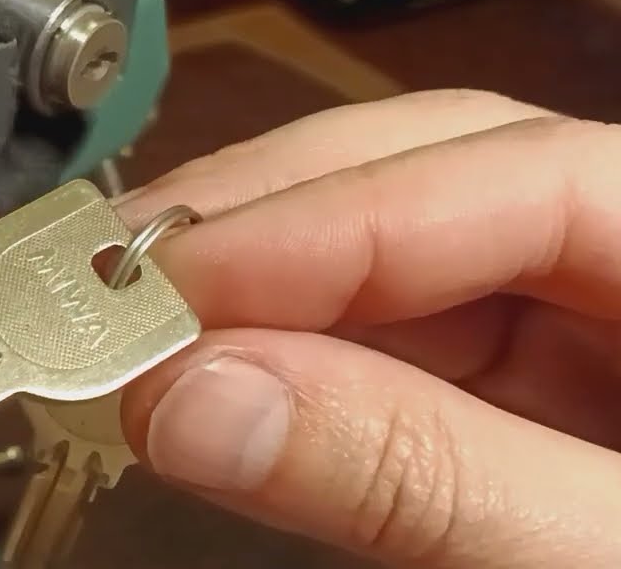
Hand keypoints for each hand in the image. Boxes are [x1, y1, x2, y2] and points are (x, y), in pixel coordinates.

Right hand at [117, 89, 620, 567]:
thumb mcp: (601, 568)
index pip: (515, 173)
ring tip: (144, 315)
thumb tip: (198, 397)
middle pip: (441, 170)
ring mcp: (576, 322)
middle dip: (273, 215)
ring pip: (393, 246)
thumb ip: (420, 480)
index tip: (175, 280)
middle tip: (125, 273)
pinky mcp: (515, 388)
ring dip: (258, 277)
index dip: (327, 216)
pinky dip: (286, 345)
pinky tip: (214, 361)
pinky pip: (385, 335)